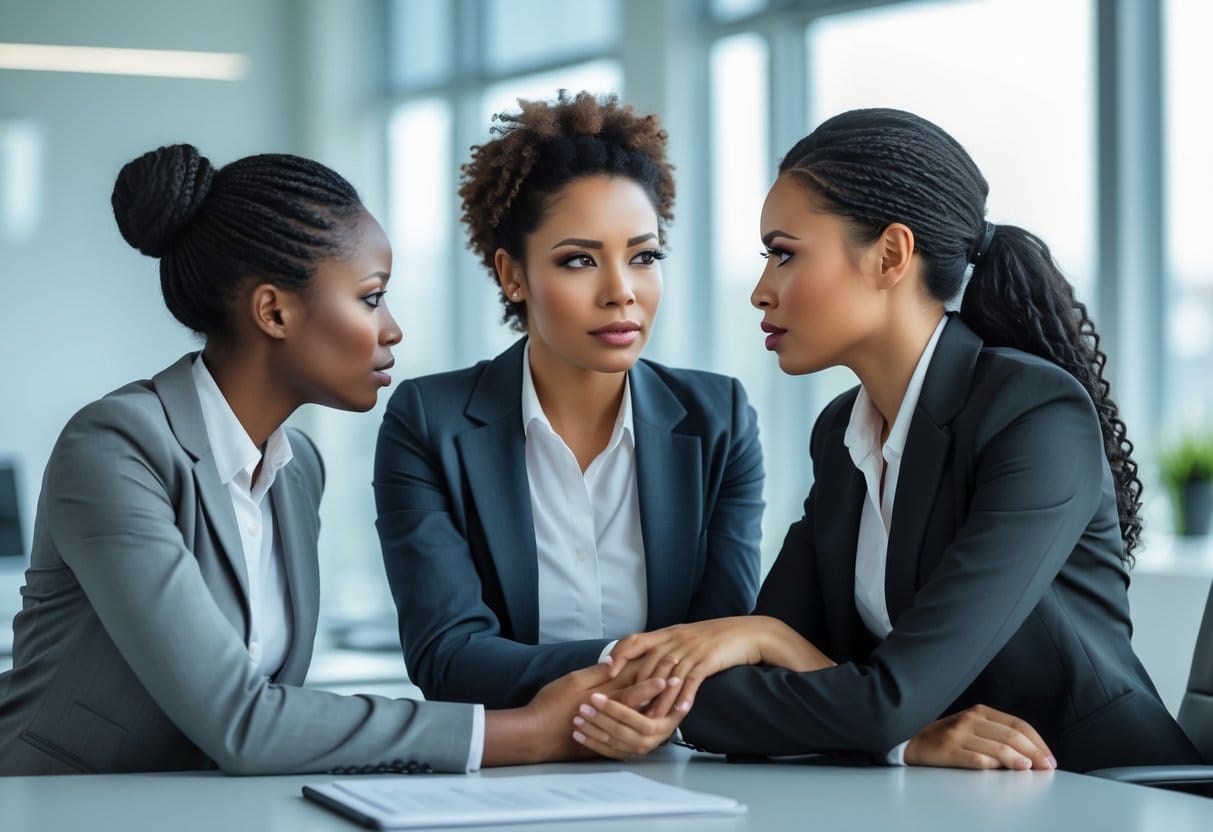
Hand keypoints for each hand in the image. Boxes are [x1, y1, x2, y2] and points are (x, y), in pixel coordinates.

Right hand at [484, 660, 671, 764]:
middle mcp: (609, 719)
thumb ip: (597, 672)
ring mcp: (606, 735)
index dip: (653, 684)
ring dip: (654, 719)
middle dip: (661, 701)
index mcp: (604, 700)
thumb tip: (614, 661)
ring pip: (637, 730)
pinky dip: (640, 737)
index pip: (636, 692)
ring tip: (671, 711)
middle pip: (642, 711)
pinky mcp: (601, 747)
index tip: (669, 676)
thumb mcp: (573, 680)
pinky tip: (648, 734)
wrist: (534, 734)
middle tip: (676, 692)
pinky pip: (626, 745)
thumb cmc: (550, 704)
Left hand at [609, 616, 833, 717]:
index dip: (618, 654)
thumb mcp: (684, 637)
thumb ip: (663, 648)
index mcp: (666, 633)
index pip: (633, 640)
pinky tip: (681, 712)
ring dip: (656, 700)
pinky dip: (685, 696)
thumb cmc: (713, 638)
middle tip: (619, 709)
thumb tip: (642, 666)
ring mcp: (690, 650)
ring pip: (667, 677)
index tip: (606, 672)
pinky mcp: (707, 660)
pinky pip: (693, 681)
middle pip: (647, 664)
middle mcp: (675, 639)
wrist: (745, 633)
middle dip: (633, 687)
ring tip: (647, 719)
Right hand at [904, 704, 1056, 770]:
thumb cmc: (949, 737)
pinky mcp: (948, 750)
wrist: (913, 741)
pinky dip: (991, 765)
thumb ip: (998, 735)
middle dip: (1034, 753)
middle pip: (1010, 736)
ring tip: (1029, 769)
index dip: (1038, 742)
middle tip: (1046, 768)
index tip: (1050, 759)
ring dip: (1017, 760)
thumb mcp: (973, 728)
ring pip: (996, 747)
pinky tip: (1002, 770)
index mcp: (980, 712)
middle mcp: (970, 720)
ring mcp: (958, 735)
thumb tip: (1032, 755)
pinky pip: (975, 759)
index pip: (1018, 725)